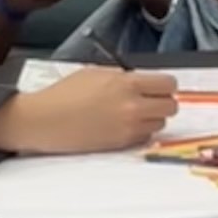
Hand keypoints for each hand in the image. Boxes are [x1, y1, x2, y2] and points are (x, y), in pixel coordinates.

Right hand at [0, 68, 182, 154]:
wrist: (46, 120)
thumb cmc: (65, 94)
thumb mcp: (96, 73)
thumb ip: (123, 76)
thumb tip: (142, 81)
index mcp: (127, 83)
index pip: (168, 84)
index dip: (165, 85)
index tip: (159, 86)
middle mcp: (133, 106)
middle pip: (171, 106)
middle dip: (163, 102)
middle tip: (150, 100)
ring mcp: (129, 127)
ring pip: (160, 124)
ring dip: (152, 118)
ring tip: (133, 113)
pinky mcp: (121, 144)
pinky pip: (145, 137)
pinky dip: (140, 131)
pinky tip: (123, 125)